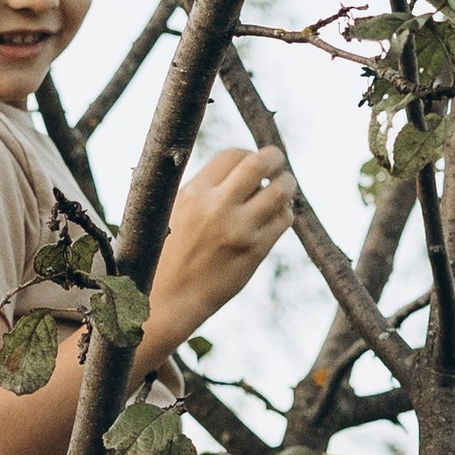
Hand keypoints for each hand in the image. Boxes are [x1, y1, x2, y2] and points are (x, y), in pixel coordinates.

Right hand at [147, 146, 295, 350]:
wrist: (169, 300)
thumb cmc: (167, 254)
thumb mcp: (174, 211)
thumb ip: (202, 188)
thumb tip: (237, 164)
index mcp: (193, 193)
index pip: (233, 154)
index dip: (247, 155)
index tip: (250, 164)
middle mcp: (216, 207)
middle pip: (260, 163)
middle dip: (275, 158)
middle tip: (278, 164)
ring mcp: (239, 230)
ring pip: (280, 191)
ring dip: (286, 185)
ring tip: (282, 190)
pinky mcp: (255, 251)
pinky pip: (283, 219)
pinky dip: (284, 213)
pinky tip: (276, 217)